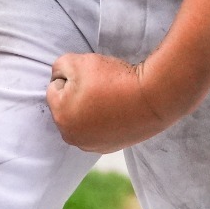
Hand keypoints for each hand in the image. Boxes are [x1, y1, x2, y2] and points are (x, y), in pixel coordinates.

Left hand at [46, 51, 170, 151]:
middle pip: (67, 106)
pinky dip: (105, 118)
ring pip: (82, 118)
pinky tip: (119, 109)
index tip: (93, 76)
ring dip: (90, 107)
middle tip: (102, 85)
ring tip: (111, 97)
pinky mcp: (109, 147)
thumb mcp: (77, 61)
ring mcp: (92, 145)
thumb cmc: (114, 78)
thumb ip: (58, 67)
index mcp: (61, 117)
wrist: (153, 97)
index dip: (73, 75)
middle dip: (78, 94)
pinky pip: (99, 128)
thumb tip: (58, 77)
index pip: (55, 88)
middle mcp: (73, 137)